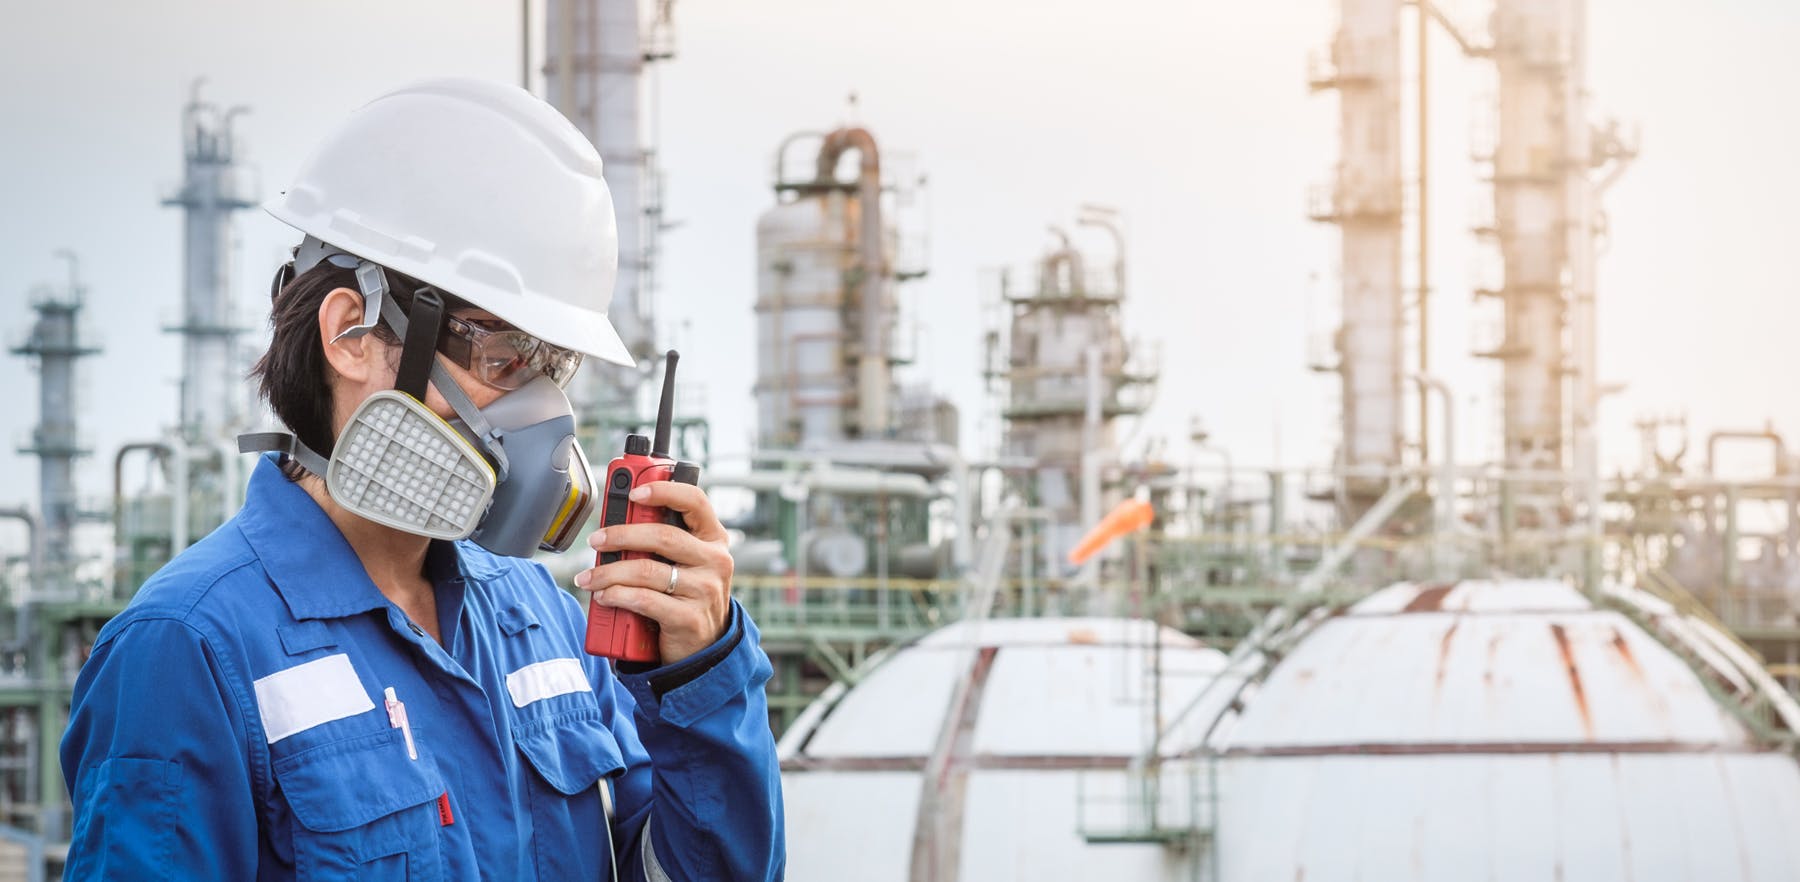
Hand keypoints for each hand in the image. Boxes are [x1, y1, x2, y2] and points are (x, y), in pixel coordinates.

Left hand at [574, 482, 733, 664]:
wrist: (704, 646)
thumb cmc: (685, 594)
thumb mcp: (685, 562)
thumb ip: (663, 541)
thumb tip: (616, 522)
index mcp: (714, 538)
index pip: (695, 501)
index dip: (664, 491)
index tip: (633, 493)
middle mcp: (715, 561)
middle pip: (663, 536)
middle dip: (621, 535)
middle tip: (596, 540)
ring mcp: (705, 591)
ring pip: (647, 570)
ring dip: (609, 572)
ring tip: (589, 577)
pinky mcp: (690, 618)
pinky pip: (644, 600)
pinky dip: (617, 596)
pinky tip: (604, 596)